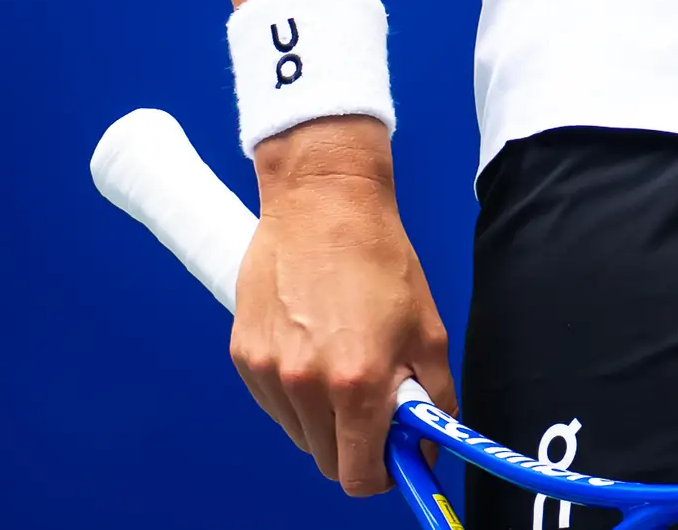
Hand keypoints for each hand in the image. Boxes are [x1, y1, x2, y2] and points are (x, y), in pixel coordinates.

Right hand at [230, 118, 450, 497]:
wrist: (322, 203)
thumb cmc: (380, 258)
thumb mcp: (428, 329)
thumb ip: (433, 397)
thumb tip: (429, 443)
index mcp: (357, 382)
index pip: (357, 475)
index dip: (380, 473)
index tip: (392, 458)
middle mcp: (305, 384)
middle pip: (326, 460)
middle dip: (355, 445)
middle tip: (374, 405)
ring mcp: (269, 372)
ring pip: (299, 433)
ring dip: (324, 418)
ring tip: (343, 362)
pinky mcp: (244, 357)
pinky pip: (275, 402)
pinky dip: (296, 393)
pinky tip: (314, 347)